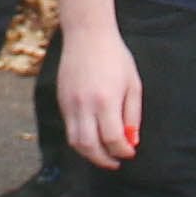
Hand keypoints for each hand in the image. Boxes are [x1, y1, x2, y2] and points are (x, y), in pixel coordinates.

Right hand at [58, 24, 144, 166]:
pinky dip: (80, 140)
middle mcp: (85, 105)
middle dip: (104, 160)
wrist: (87, 34)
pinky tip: (93, 137)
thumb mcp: (133, 84)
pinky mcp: (62, 100)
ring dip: (90, 154)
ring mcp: (70, 103)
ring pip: (75, 142)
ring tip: (103, 154)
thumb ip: (132, 115)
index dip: (123, 151)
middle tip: (116, 162)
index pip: (113, 139)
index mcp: (106, 101)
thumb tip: (131, 141)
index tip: (130, 152)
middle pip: (90, 147)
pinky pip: (69, 128)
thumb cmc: (115, 57)